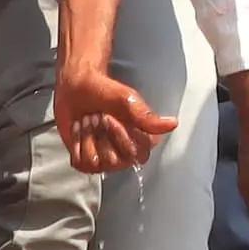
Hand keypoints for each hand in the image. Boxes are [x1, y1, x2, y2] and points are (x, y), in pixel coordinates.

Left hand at [51, 63, 174, 174]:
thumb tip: (172, 123)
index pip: (136, 153)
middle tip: (98, 116)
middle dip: (101, 135)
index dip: (120, 135)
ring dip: (87, 137)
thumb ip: (147, 116)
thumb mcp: (127, 100)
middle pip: (114, 161)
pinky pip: (80, 162)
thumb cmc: (104, 90)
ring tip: (88, 121)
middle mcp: (125, 153)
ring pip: (95, 163)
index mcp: (142, 139)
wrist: (76, 87)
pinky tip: (79, 129)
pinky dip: (76, 142)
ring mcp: (105, 159)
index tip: (110, 117)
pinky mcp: (85, 160)